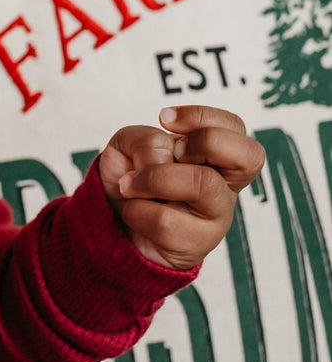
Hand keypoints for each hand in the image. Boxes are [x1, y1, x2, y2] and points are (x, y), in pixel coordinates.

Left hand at [98, 105, 264, 270]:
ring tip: (130, 184)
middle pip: (249, 156)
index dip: (203, 116)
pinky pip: (167, 220)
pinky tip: (132, 211)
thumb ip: (144, 139)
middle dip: (204, 142)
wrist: (113, 224)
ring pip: (203, 184)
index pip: (235, 127)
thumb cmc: (131, 179)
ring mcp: (215, 217)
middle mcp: (224, 186)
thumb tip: (165, 157)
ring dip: (154, 178)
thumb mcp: (128, 146)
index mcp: (213, 157)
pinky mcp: (196, 245)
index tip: (164, 119)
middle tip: (172, 151)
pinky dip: (136, 210)